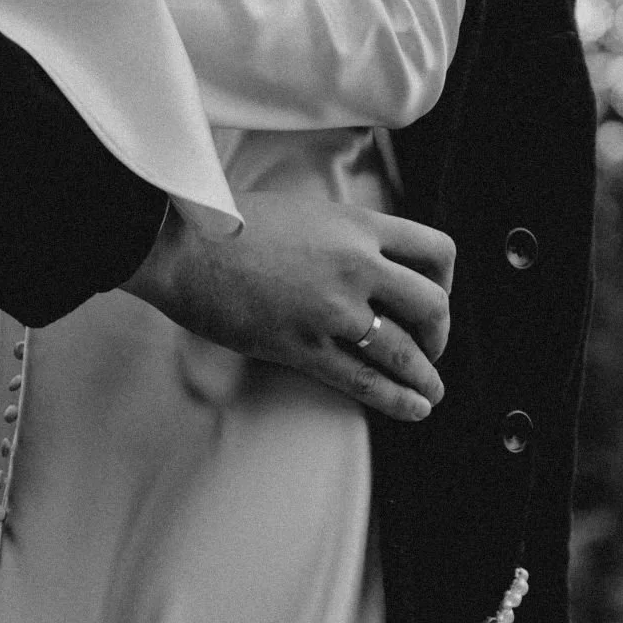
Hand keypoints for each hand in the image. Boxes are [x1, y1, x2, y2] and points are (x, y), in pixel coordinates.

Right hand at [122, 192, 453, 420]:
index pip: (435, 250)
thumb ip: (340, 237)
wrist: (176, 244)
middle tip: (429, 349)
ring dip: (425, 376)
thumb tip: (361, 264)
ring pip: (404, 350)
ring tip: (430, 392)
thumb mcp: (302, 213)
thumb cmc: (224, 224)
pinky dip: (396, 399)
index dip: (446, 281)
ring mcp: (331, 308)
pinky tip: (414, 409)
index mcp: (357, 223)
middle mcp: (356, 263)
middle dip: (438, 334)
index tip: (434, 297)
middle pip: (431, 305)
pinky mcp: (303, 346)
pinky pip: (364, 381)